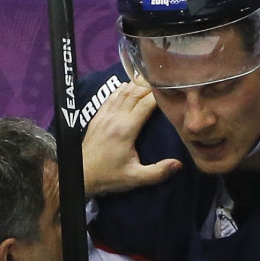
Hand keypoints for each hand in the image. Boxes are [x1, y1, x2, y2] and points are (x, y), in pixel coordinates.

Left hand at [83, 82, 181, 197]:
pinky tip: (128, 85)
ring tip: (150, 82)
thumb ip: (158, 172)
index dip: (158, 95)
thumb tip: (179, 164)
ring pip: (122, 92)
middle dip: (150, 87)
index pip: (145, 104)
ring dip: (136, 85)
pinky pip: (111, 97)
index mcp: (126, 129)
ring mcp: (104, 115)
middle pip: (135, 93)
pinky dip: (121, 89)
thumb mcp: (135, 178)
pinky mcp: (97, 117)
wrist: (81, 176)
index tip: (171, 91)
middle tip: (164, 84)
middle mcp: (115, 118)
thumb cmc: (109, 176)